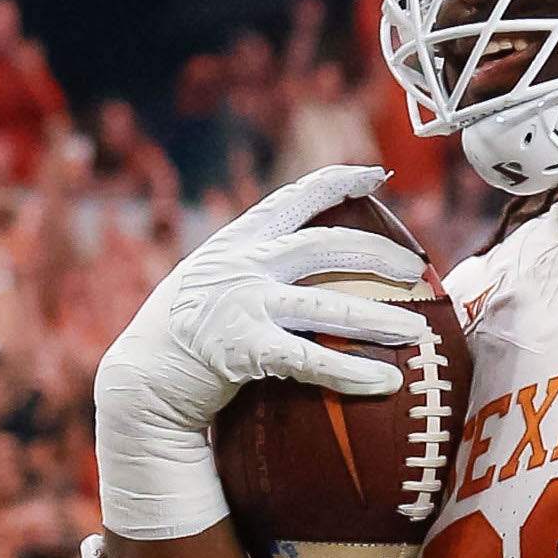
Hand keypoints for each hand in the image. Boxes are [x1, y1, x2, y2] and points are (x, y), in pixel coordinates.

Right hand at [89, 162, 422, 540]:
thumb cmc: (179, 341)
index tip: (377, 174)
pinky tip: (388, 381)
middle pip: (327, 247)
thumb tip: (299, 270)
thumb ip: (248, 270)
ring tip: (417, 332)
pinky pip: (312, 360)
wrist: (139, 383)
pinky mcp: (244, 349)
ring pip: (329, 306)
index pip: (293, 198)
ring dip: (380, 319)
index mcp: (237, 243)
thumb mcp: (208, 285)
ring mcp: (243, 305)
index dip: (339, 181)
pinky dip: (354, 372)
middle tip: (416, 269)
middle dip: (380, 254)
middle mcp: (243, 265)